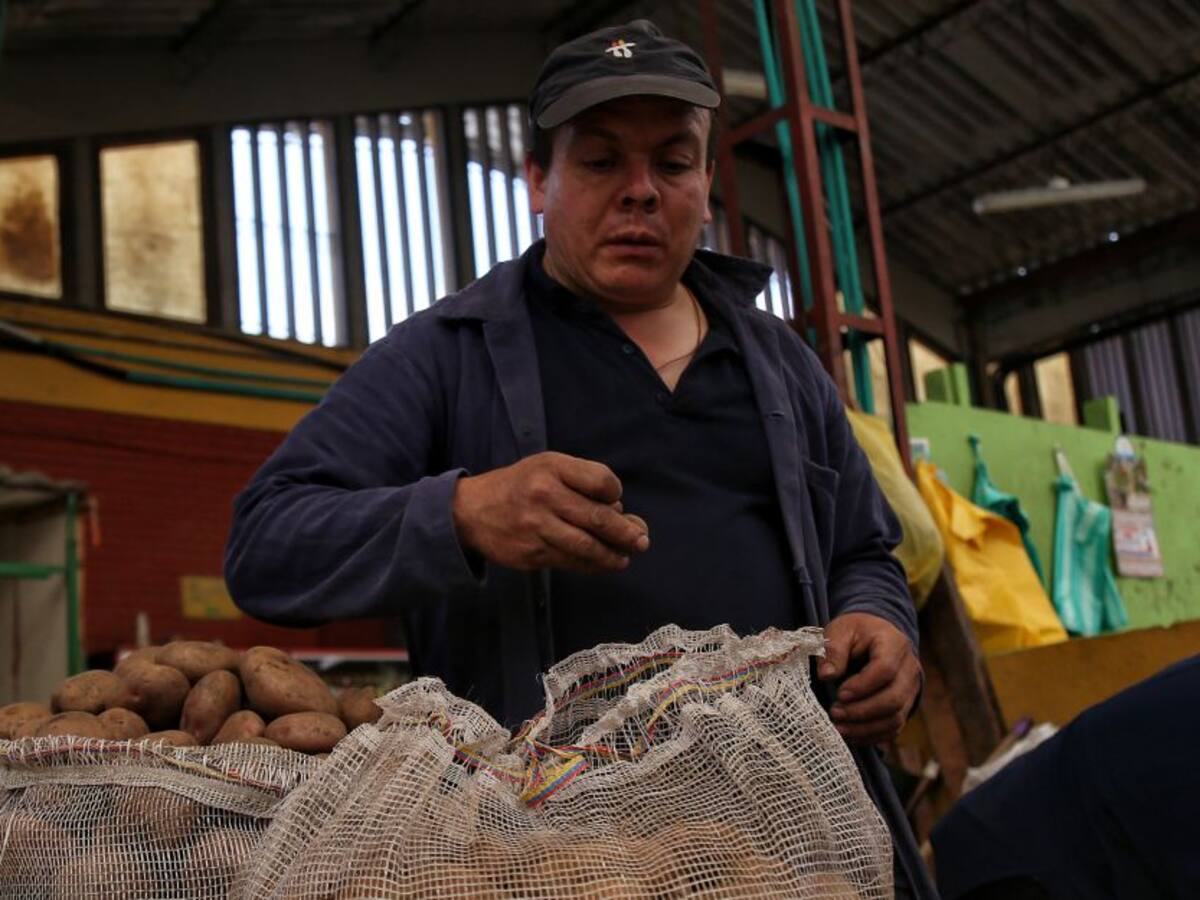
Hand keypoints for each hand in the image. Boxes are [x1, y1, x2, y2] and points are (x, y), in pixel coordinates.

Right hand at [452, 451, 649, 572]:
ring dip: (612, 555)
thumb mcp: (546, 466)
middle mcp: (544, 495)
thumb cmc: (518, 486)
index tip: (615, 501)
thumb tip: (620, 512)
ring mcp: (536, 527)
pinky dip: (592, 565)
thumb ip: (582, 482)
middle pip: (598, 518)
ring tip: (626, 557)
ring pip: (586, 546)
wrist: (469, 512)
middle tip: (642, 541)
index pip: (601, 482)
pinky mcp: (531, 553)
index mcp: (552, 468)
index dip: (614, 493)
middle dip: (626, 533)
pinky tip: (604, 564)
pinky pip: (570, 561)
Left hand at [818, 612, 921, 745]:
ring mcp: (910, 689)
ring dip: (866, 728)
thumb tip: (826, 676)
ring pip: (896, 717)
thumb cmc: (856, 632)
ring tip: (839, 728)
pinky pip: (894, 728)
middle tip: (835, 714)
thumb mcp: (840, 630)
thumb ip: (833, 650)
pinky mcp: (905, 705)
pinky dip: (872, 735)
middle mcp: (909, 668)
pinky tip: (850, 734)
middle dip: (862, 711)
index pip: (885, 669)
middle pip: (894, 698)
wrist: (877, 635)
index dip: (862, 686)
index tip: (839, 693)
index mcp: (893, 643)